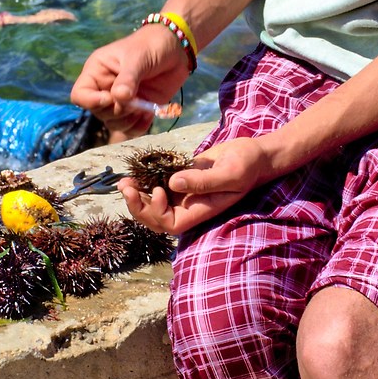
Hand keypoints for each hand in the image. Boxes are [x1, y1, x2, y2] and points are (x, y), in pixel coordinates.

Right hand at [72, 26, 191, 127]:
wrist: (175, 49)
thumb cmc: (151, 46)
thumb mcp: (137, 58)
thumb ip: (127, 79)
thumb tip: (119, 98)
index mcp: (96, 72)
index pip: (79, 95)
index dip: (91, 101)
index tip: (110, 98)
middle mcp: (104, 89)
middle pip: (98, 113)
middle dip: (117, 110)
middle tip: (136, 99)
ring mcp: (120, 101)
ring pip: (113, 124)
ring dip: (129, 121)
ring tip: (144, 107)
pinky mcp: (136, 110)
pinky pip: (130, 129)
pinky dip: (139, 126)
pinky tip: (150, 114)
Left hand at [120, 135, 279, 235]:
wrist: (252, 153)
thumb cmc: (247, 165)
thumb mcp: (230, 172)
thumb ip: (203, 181)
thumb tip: (173, 183)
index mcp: (201, 210)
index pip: (171, 225)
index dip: (158, 214)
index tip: (158, 191)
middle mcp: (189, 206)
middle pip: (156, 219)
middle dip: (138, 206)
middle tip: (126, 187)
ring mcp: (183, 194)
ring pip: (153, 204)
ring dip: (136, 195)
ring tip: (125, 181)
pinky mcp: (180, 179)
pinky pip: (156, 186)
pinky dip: (143, 182)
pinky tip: (134, 172)